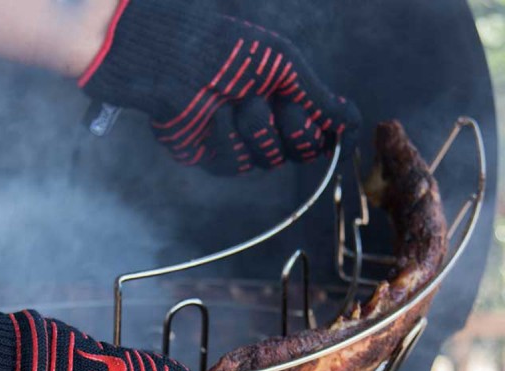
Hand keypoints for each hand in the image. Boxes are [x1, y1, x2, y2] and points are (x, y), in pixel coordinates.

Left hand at [80, 0, 359, 174]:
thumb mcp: (284, 65)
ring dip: (257, 127)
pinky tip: (215, 114)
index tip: (342, 140)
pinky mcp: (212, 157)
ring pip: (269, 159)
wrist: (174, 59)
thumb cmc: (229, 51)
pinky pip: (235, 162)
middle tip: (281, 102)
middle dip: (295, 127)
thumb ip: (318, 98)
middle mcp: (268, 124)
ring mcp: (241, 143)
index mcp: (290, 98)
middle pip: (303, 151)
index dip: (335, 139)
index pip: (324, 132)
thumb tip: (353, 125)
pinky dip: (228, 136)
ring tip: (237, 99)